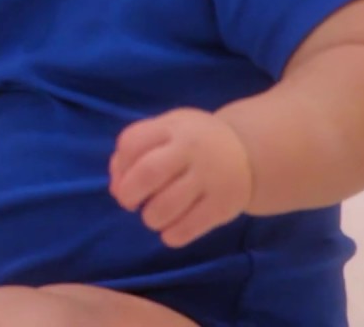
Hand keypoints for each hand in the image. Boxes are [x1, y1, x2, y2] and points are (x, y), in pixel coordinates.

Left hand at [108, 108, 252, 247]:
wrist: (247, 152)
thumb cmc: (192, 143)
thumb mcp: (167, 132)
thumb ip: (136, 151)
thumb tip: (115, 186)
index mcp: (173, 127)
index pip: (132, 143)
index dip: (119, 166)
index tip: (123, 178)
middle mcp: (192, 149)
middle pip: (147, 173)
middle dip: (128, 194)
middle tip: (130, 203)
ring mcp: (210, 177)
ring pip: (165, 206)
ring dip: (150, 217)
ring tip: (153, 216)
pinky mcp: (223, 206)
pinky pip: (188, 228)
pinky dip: (171, 235)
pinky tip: (171, 230)